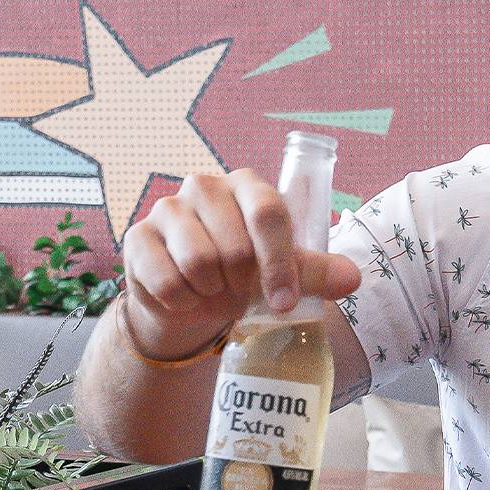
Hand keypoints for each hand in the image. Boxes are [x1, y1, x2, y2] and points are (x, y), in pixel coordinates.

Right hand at [121, 169, 359, 358]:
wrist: (192, 303)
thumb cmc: (245, 278)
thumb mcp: (285, 276)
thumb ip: (316, 273)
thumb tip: (352, 278)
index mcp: (248, 186)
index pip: (269, 214)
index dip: (279, 263)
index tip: (284, 302)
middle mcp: (205, 186)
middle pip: (234, 246)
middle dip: (244, 283)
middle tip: (242, 290)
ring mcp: (167, 209)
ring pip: (198, 262)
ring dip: (212, 291)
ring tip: (214, 289)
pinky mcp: (137, 237)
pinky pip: (166, 280)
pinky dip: (183, 301)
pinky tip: (186, 296)